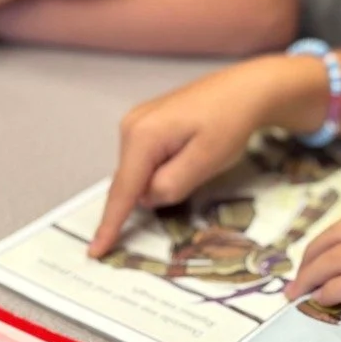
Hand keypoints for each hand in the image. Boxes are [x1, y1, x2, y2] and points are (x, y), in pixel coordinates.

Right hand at [88, 58, 285, 257]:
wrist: (246, 89)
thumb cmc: (229, 122)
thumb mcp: (205, 161)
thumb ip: (170, 186)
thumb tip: (147, 198)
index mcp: (142, 135)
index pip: (122, 191)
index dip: (110, 225)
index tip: (95, 252)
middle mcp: (131, 125)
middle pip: (132, 182)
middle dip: (157, 191)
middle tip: (197, 169)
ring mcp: (136, 121)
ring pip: (140, 172)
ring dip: (164, 177)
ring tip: (199, 154)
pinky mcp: (147, 122)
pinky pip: (147, 160)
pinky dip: (164, 167)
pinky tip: (190, 150)